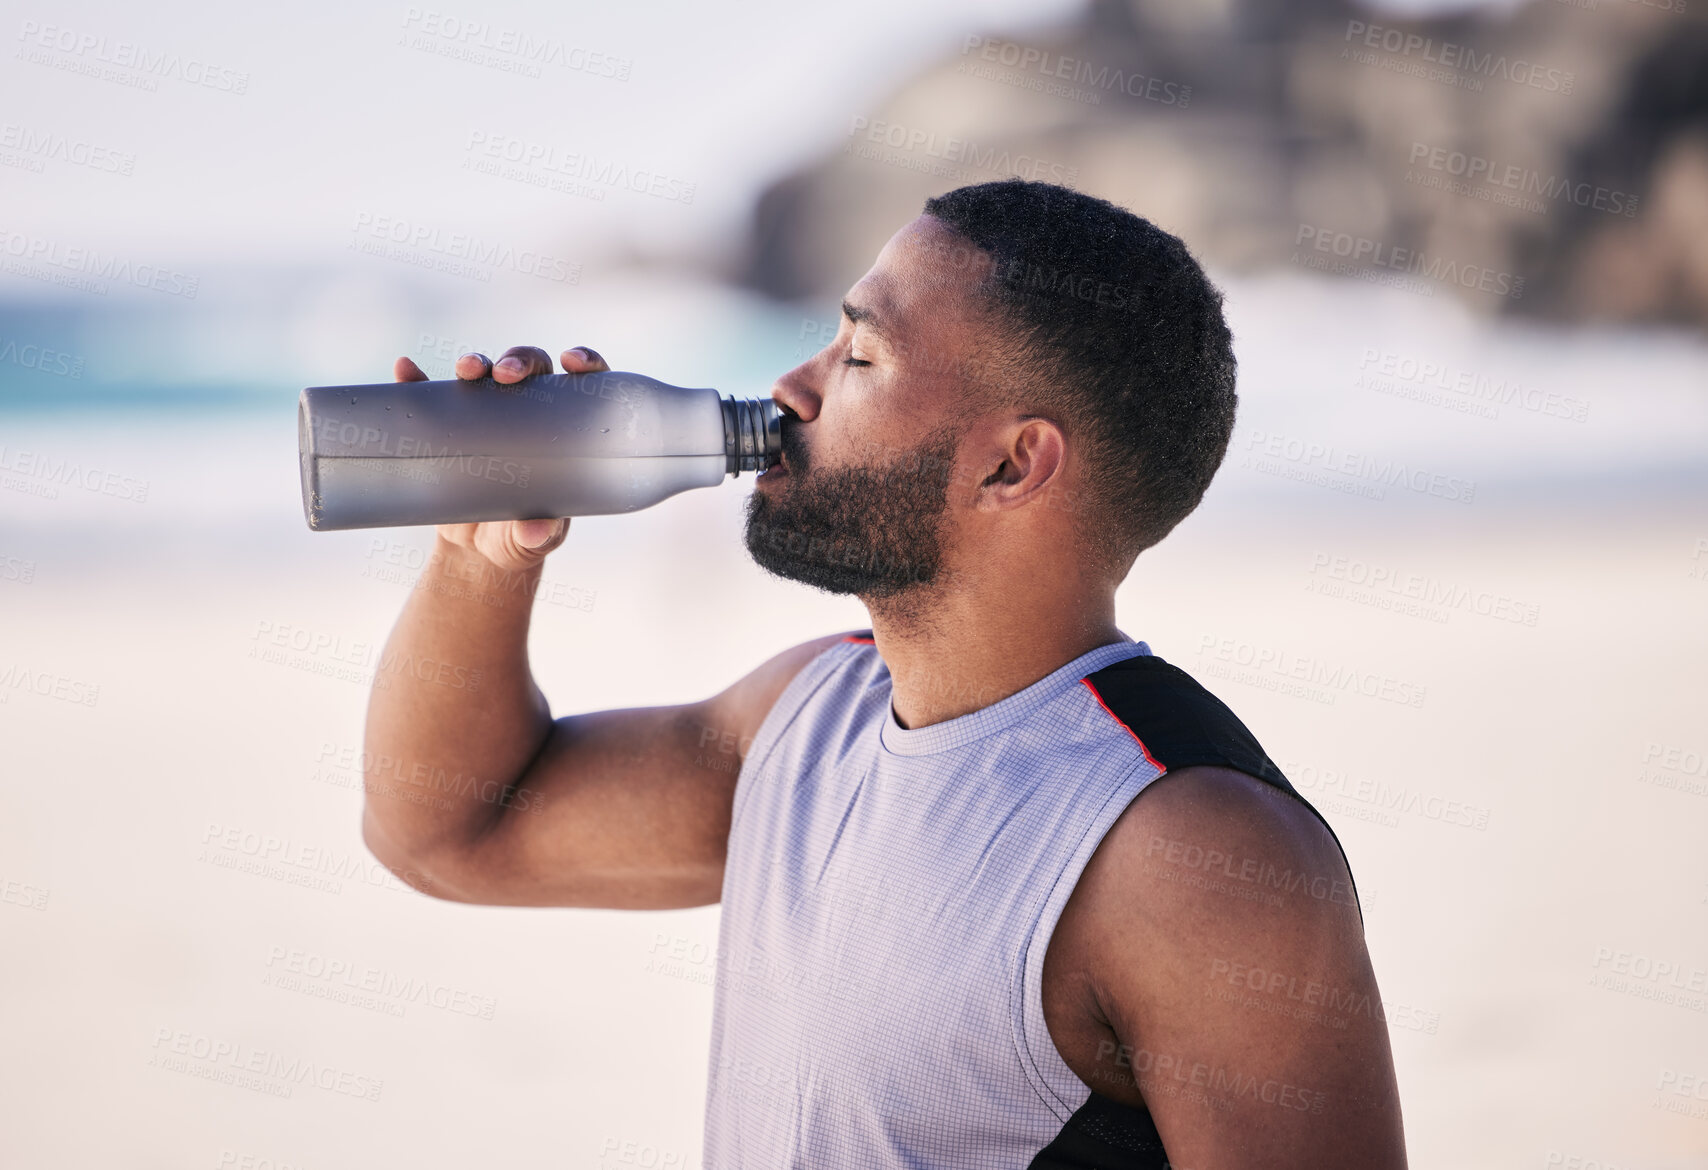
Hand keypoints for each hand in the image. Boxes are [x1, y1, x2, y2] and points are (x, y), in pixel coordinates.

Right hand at [391, 344, 612, 573]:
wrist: (476, 551)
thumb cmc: (520, 537)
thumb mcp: (534, 539)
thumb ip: (540, 535)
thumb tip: (535, 531)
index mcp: (564, 431)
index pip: (582, 387)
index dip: (585, 362)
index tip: (572, 361)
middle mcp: (529, 413)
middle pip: (531, 369)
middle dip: (520, 360)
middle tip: (507, 376)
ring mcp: (486, 415)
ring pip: (485, 373)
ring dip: (475, 362)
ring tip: (465, 371)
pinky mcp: (448, 425)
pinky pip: (430, 394)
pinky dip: (416, 379)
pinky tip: (406, 371)